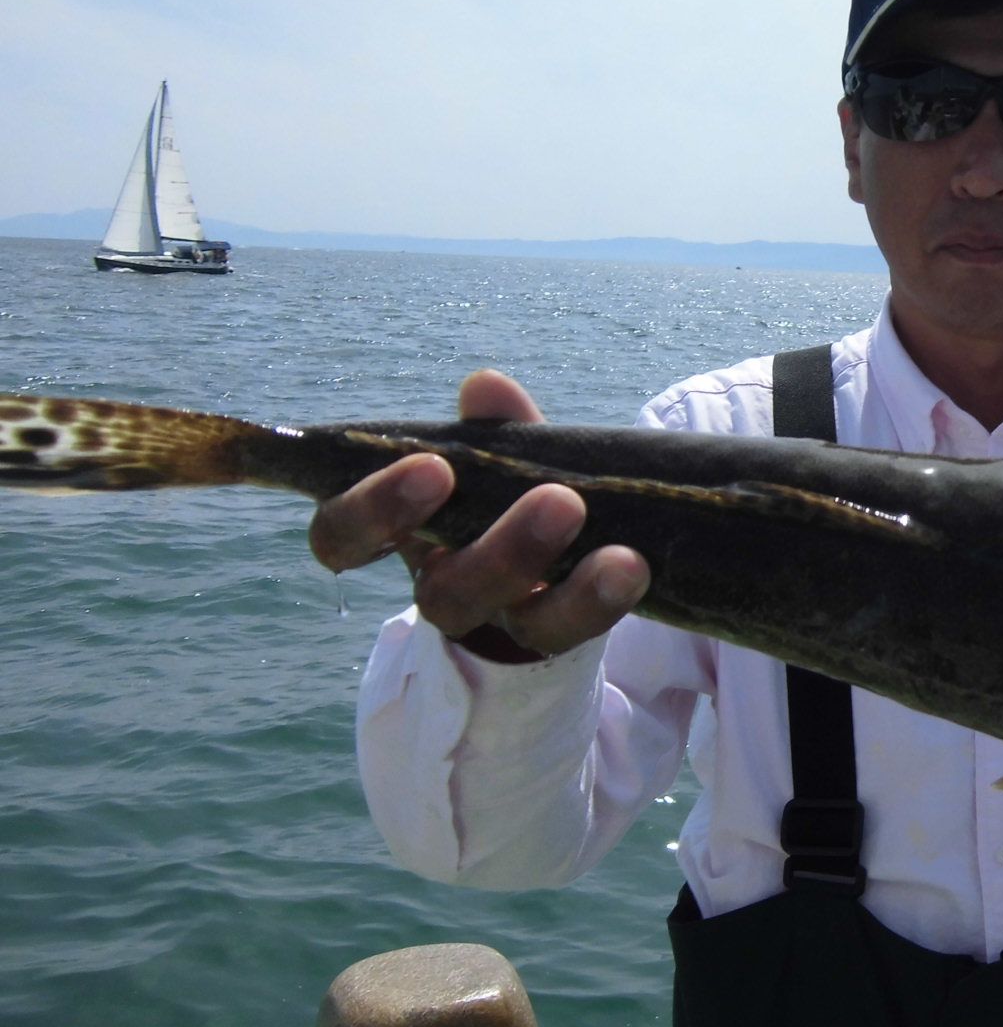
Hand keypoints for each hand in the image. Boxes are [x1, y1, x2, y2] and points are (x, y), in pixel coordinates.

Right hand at [307, 369, 648, 657]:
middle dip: (500, 553)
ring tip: (619, 550)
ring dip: (579, 585)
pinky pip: (571, 630)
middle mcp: (441, 586)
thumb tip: (486, 388)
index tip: (433, 466)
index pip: (343, 538)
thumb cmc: (503, 492)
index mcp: (399, 535)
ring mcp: (499, 621)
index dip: (373, 510)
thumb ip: (494, 429)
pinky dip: (603, 597)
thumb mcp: (499, 457)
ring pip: (517, 621)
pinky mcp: (554, 639)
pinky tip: (634, 563)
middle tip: (559, 502)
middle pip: (442, 597)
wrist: (554, 560)